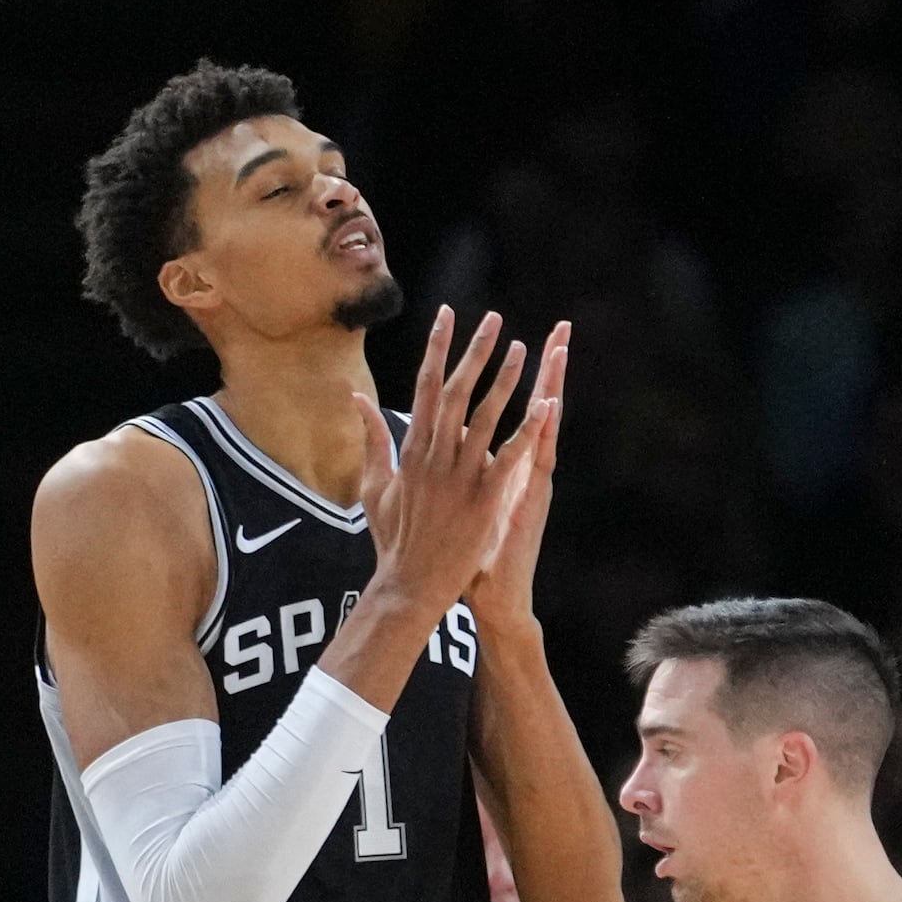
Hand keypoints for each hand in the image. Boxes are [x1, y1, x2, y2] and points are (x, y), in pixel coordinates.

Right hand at [353, 307, 549, 619]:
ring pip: (486, 417)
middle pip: (457, 392)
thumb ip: (372, 440)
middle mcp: (435, 456)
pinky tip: (545, 406)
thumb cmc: (393, 540)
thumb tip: (356, 400)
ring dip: (504, 380)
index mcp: (412, 450)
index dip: (437, 349)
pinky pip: (509, 458)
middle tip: (492, 318)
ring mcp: (459, 477)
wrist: (409, 584)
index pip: (426, 387)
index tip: (447, 316)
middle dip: (474, 351)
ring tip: (520, 349)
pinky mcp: (482, 499)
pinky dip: (527, 431)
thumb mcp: (373, 487)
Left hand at [466, 321, 568, 632]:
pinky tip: (551, 404)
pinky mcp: (528, 500)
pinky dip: (543, 433)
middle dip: (545, 366)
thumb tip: (428, 435)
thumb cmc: (468, 554)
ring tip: (560, 350)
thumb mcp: (450, 502)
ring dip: (551, 386)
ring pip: (542, 424)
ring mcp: (527, 481)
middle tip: (560, 328)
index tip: (509, 339)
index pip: (501, 407)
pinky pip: (538, 461)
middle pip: (534, 405)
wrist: (491, 597)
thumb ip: (441, 464)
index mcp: (494, 461)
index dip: (505, 373)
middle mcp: (517, 465)